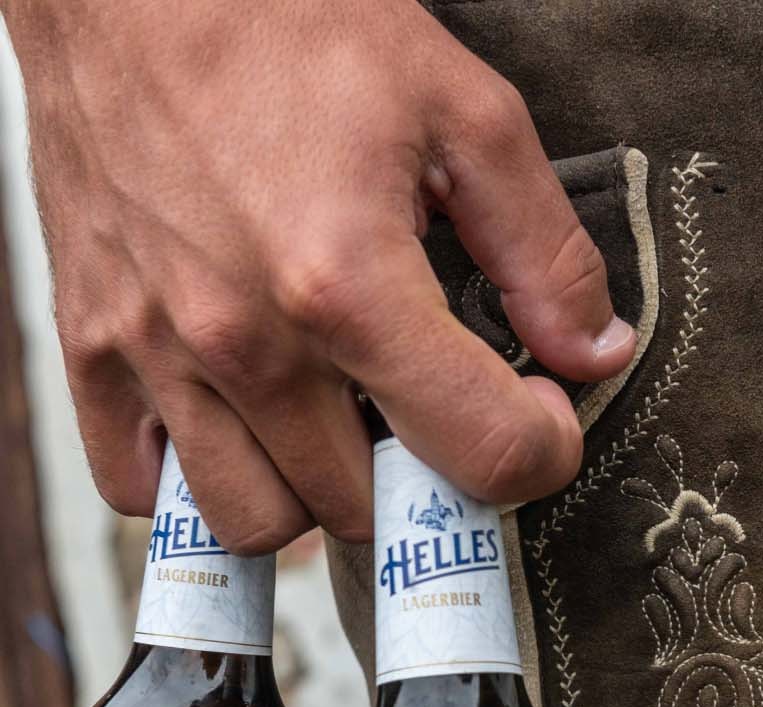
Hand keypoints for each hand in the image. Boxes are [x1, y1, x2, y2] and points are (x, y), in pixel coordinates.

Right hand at [4, 0, 635, 548]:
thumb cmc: (288, 20)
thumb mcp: (461, 110)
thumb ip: (544, 251)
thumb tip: (596, 351)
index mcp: (350, 284)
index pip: (482, 456)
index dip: (540, 452)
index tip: (538, 414)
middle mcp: (248, 343)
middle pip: (366, 510)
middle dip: (421, 474)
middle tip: (432, 405)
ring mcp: (158, 354)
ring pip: (257, 523)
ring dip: (312, 494)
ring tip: (336, 422)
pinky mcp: (90, 345)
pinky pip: (141, 490)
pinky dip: (196, 484)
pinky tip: (239, 427)